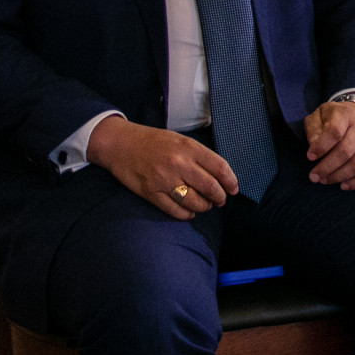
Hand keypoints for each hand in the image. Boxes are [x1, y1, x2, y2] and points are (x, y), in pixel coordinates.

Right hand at [87, 117, 237, 219]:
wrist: (120, 144)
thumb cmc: (154, 141)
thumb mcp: (180, 140)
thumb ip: (199, 155)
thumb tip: (220, 175)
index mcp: (189, 148)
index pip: (219, 167)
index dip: (231, 181)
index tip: (234, 189)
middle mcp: (179, 164)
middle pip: (210, 187)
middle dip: (219, 197)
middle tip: (220, 200)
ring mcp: (164, 180)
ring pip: (194, 202)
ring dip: (204, 207)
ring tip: (205, 205)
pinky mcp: (151, 193)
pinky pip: (175, 210)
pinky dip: (187, 214)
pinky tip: (190, 211)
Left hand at [303, 100, 354, 189]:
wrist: (354, 116)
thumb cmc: (331, 119)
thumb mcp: (318, 116)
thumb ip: (313, 129)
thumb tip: (314, 146)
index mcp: (346, 114)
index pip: (335, 131)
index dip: (321, 146)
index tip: (309, 156)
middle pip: (345, 151)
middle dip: (326, 167)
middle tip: (313, 176)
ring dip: (338, 176)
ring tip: (324, 180)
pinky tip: (343, 186)